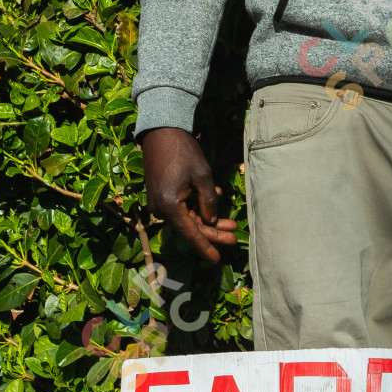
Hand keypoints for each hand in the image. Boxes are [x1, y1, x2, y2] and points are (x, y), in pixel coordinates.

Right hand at [139, 128, 238, 262]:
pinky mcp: (159, 194)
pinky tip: (214, 199)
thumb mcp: (202, 177)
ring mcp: (158, 201)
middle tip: (234, 237)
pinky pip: (181, 207)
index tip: (217, 260)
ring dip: (208, 218)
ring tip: (231, 222)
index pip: (191, 233)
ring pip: (187, 217)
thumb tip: (211, 220)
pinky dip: (197, 206)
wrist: (160, 130)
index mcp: (169, 206)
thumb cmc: (183, 152)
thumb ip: (209, 202)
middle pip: (190, 227)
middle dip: (213, 232)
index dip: (206, 247)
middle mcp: (160, 208)